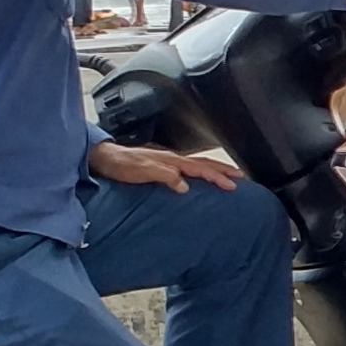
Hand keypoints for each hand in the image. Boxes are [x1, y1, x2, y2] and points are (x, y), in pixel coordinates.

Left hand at [85, 141, 236, 191]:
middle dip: (223, 170)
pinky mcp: (161, 166)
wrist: (104, 159)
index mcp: (171, 160)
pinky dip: (200, 171)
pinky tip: (200, 177)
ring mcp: (166, 161)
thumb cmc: (120, 165)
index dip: (218, 176)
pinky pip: (188, 168)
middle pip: (204, 163)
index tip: (233, 186)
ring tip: (227, 175)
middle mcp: (171, 159)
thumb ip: (164, 176)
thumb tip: (185, 186)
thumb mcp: (141, 171)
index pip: (200, 168)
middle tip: (241, 177)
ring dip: (215, 169)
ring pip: (197, 164)